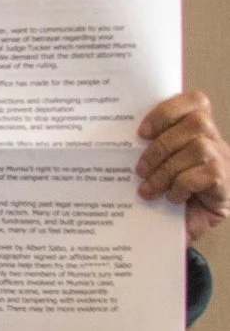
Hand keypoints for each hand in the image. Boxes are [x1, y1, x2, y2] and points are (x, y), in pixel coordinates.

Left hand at [136, 90, 225, 244]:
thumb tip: (111, 142)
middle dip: (161, 146)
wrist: (185, 229)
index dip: (168, 111)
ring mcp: (223, 161)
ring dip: (167, 170)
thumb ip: (144, 150)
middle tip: (139, 170)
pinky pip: (206, 173)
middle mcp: (214, 142)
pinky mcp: (225, 182)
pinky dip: (182, 185)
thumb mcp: (153, 169)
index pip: (196, 101)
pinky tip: (173, 198)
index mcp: (197, 132)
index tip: (142, 133)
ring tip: (149, 189)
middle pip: (196, 123)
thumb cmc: (166, 197)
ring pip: (198, 148)